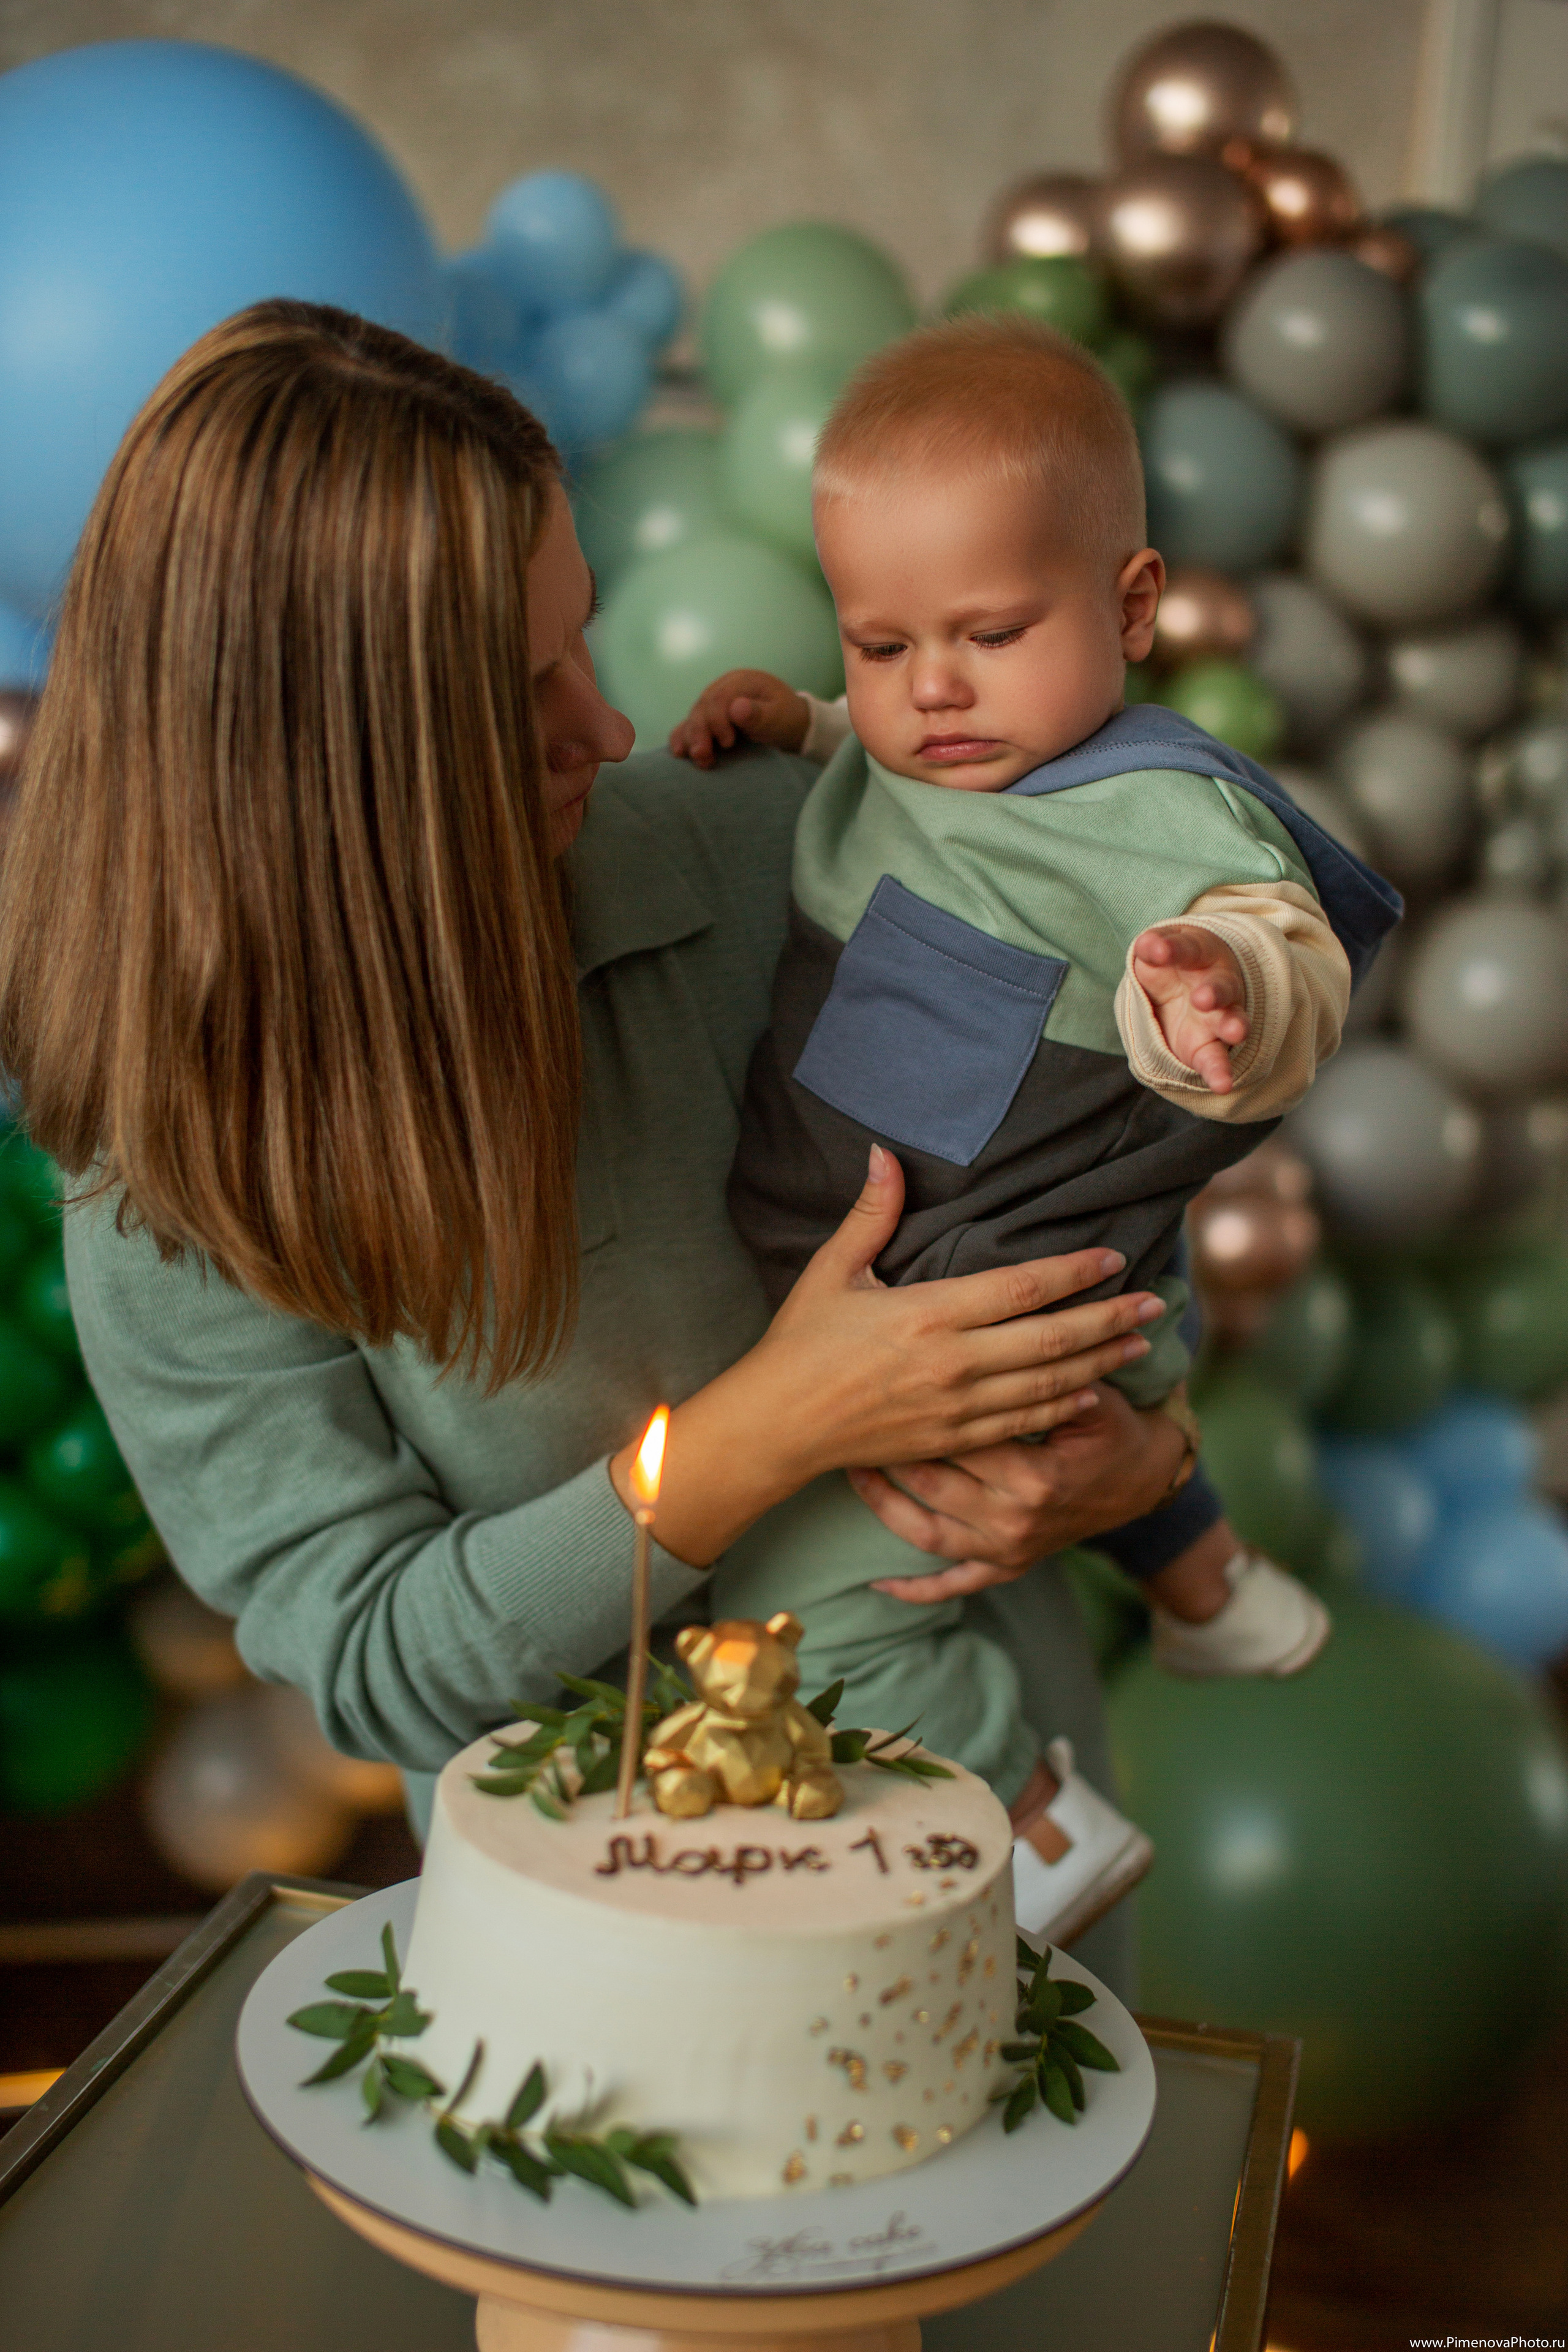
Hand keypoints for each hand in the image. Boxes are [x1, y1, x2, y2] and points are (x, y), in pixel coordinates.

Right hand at [609, 1147, 1164, 1565]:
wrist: (778, 1424)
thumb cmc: (801, 1342)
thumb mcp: (832, 1270)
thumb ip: (870, 1214)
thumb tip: (884, 1152)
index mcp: (929, 1313)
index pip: (1023, 1289)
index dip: (1075, 1272)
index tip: (1114, 1257)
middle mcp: (954, 1362)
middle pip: (1053, 1340)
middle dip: (1110, 1319)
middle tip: (1156, 1303)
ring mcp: (957, 1408)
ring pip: (1049, 1386)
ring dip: (1100, 1363)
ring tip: (1139, 1344)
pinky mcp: (953, 1440)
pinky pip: (1023, 1423)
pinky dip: (1064, 1408)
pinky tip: (1092, 1395)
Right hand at [668, 670, 809, 768]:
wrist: (790, 724)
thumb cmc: (787, 718)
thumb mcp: (781, 716)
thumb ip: (760, 714)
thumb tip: (736, 707)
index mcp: (740, 681)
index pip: (718, 698)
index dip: (717, 721)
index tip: (728, 743)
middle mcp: (722, 688)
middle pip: (702, 708)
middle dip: (699, 733)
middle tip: (703, 756)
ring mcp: (713, 703)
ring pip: (693, 718)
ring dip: (691, 739)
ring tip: (698, 758)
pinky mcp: (708, 718)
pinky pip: (689, 725)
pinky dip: (682, 738)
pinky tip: (679, 752)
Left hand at [855, 1385, 1187, 1601]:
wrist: (1143, 1481)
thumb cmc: (1111, 1427)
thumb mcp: (1094, 1395)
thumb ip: (1053, 1365)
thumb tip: (1013, 1313)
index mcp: (1033, 1477)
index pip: (958, 1438)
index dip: (917, 1407)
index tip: (879, 1379)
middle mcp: (1014, 1521)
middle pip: (931, 1481)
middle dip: (889, 1448)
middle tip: (852, 1413)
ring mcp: (1007, 1550)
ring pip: (925, 1533)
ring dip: (882, 1504)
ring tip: (850, 1468)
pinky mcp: (1006, 1568)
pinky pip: (952, 1584)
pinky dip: (915, 1589)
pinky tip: (876, 1583)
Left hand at [1130, 924, 1248, 1093]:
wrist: (1186, 985)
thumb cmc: (1174, 964)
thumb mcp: (1160, 950)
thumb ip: (1154, 948)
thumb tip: (1146, 946)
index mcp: (1202, 953)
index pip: (1189, 948)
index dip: (1172, 950)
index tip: (1156, 951)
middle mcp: (1219, 984)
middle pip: (1222, 986)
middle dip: (1214, 992)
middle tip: (1202, 999)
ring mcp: (1220, 1016)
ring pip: (1230, 1020)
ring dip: (1232, 1026)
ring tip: (1235, 1034)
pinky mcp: (1210, 1046)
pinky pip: (1217, 1059)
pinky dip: (1220, 1072)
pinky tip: (1223, 1085)